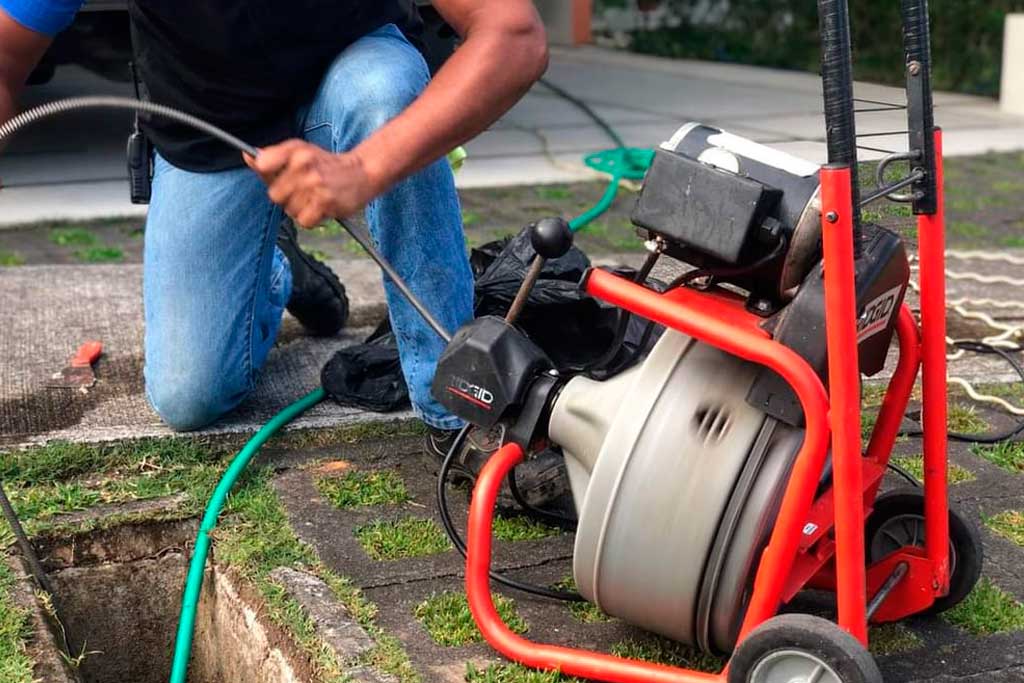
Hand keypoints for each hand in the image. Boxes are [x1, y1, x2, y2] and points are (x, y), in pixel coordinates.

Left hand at [244, 140, 379, 227]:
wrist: (361, 173)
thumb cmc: (325, 164)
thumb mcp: (299, 152)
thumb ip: (272, 156)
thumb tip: (247, 157)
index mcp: (295, 150)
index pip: (263, 164)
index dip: (266, 174)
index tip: (276, 174)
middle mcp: (304, 165)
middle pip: (274, 194)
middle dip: (286, 196)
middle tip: (302, 190)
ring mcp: (315, 185)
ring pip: (289, 209)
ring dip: (300, 208)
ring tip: (314, 197)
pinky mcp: (325, 202)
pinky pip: (303, 220)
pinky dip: (311, 218)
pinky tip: (320, 207)